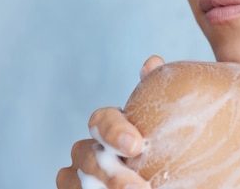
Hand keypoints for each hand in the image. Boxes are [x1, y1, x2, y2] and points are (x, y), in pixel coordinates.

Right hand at [56, 55, 165, 188]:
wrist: (170, 176)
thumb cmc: (169, 146)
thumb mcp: (169, 119)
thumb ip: (158, 92)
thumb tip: (152, 62)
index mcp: (111, 127)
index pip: (101, 121)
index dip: (113, 132)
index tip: (136, 146)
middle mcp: (91, 152)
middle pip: (83, 156)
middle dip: (106, 172)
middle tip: (138, 186)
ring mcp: (83, 178)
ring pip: (70, 180)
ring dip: (97, 187)